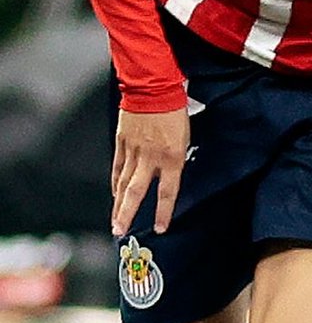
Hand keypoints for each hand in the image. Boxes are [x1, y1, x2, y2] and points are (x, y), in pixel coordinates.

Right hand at [111, 108, 188, 235]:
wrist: (154, 89)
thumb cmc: (175, 112)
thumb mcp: (184, 137)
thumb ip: (175, 158)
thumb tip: (168, 174)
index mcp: (172, 157)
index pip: (167, 192)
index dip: (163, 212)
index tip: (159, 228)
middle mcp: (150, 158)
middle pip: (136, 193)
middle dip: (128, 215)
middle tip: (120, 232)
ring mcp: (133, 151)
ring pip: (123, 183)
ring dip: (118, 204)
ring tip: (114, 222)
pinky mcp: (122, 143)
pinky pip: (117, 168)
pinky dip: (115, 183)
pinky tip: (114, 194)